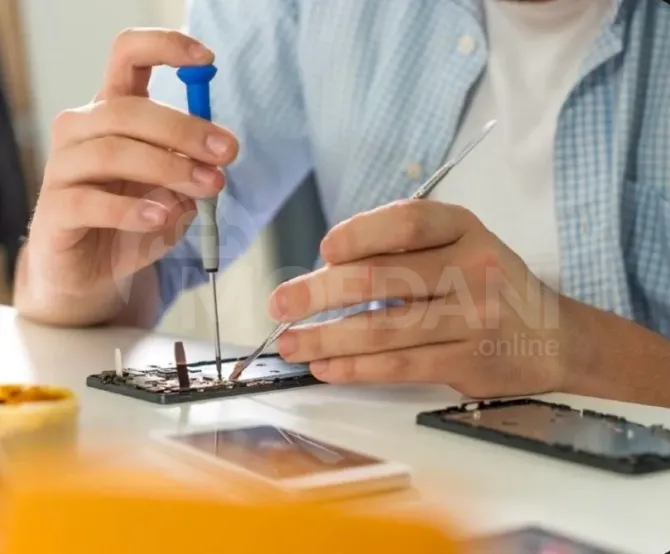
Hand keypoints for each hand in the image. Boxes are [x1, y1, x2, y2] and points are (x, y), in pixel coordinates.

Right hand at [18, 29, 237, 323]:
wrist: (95, 270)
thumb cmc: (136, 220)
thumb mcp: (177, 192)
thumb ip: (193, 170)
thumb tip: (215, 159)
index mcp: (114, 113)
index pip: (128, 58)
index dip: (165, 48)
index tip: (207, 58)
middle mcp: (83, 131)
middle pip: (128, 110)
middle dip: (185, 130)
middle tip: (227, 154)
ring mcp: (64, 169)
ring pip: (112, 151)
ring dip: (167, 168)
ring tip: (207, 188)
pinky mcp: (55, 211)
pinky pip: (89, 202)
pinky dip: (130, 209)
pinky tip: (160, 217)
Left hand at [269, 200, 565, 398]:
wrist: (553, 338)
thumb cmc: (489, 284)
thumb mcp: (459, 247)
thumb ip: (404, 251)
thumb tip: (327, 271)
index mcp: (465, 228)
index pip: (407, 221)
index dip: (359, 233)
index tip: (324, 250)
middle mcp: (473, 267)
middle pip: (380, 278)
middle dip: (318, 293)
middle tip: (279, 304)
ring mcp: (474, 317)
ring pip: (383, 328)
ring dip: (325, 336)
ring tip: (290, 342)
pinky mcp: (469, 361)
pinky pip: (399, 364)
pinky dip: (355, 366)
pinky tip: (325, 365)